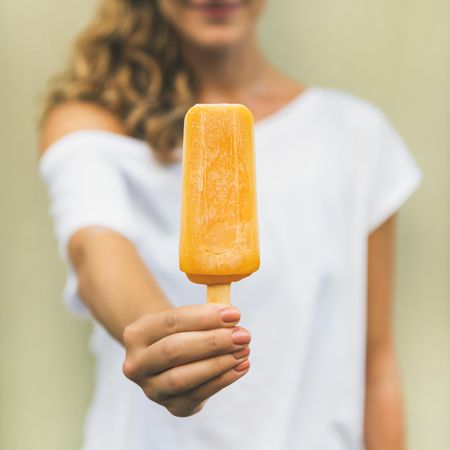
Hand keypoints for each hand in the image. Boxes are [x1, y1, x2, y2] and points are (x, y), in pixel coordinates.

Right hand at [122, 304, 250, 416]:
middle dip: (213, 342)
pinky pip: (199, 394)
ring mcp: (152, 390)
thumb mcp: (182, 317)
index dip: (205, 318)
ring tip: (244, 351)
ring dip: (219, 363)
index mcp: (136, 334)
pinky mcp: (173, 407)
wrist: (165, 357)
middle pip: (174, 351)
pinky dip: (223, 379)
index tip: (234, 314)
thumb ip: (204, 316)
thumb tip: (231, 316)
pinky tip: (240, 366)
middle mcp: (137, 364)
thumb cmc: (178, 331)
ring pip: (183, 377)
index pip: (172, 322)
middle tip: (242, 335)